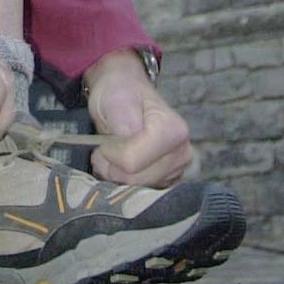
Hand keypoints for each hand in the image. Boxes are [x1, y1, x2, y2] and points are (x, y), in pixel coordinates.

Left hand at [83, 48, 192, 187]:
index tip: (101, 143)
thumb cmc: (119, 93)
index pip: (131, 161)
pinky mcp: (170, 179)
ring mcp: (179, 168)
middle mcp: (182, 152)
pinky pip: (143, 191)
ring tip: (111, 154)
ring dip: (118, 175)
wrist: (125, 91)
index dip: (109, 155)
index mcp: (172, 130)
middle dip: (112, 168)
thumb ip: (122, 121)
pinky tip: (121, 164)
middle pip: (137, 179)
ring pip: (139, 189)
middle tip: (101, 150)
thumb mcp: (114, 98)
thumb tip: (125, 146)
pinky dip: (126, 181)